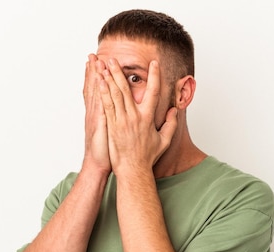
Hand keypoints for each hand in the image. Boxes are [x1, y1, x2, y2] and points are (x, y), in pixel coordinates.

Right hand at [82, 54, 110, 174]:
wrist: (98, 164)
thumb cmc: (109, 152)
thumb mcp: (112, 133)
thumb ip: (119, 121)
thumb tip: (127, 114)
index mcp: (102, 114)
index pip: (99, 92)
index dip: (99, 78)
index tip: (100, 64)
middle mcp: (97, 113)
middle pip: (95, 88)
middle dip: (94, 71)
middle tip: (93, 55)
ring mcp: (97, 117)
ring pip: (95, 93)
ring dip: (94, 76)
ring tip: (94, 61)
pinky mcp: (100, 123)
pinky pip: (99, 105)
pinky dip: (98, 92)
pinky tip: (98, 81)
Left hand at [98, 59, 177, 174]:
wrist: (133, 170)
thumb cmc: (147, 157)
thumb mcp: (164, 141)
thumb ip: (171, 124)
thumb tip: (174, 111)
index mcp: (148, 118)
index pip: (153, 92)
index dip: (155, 76)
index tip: (154, 63)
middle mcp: (134, 117)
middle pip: (126, 89)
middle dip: (119, 72)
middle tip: (114, 59)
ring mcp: (121, 121)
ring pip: (114, 95)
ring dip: (108, 79)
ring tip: (104, 66)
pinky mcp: (111, 126)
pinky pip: (106, 106)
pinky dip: (103, 93)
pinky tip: (99, 83)